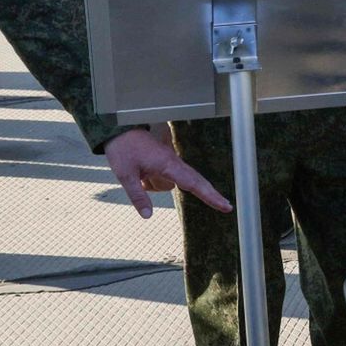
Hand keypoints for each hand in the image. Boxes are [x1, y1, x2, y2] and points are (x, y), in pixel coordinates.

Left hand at [103, 127, 229, 217]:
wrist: (119, 129)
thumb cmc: (123, 148)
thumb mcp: (125, 174)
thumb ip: (137, 196)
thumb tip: (147, 216)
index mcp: (167, 164)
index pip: (193, 183)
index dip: (210, 196)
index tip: (224, 204)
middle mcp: (172, 163)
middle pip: (195, 182)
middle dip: (209, 194)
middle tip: (226, 207)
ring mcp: (169, 162)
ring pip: (168, 184)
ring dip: (155, 186)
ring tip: (138, 176)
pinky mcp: (163, 161)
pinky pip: (162, 178)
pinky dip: (152, 181)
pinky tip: (139, 175)